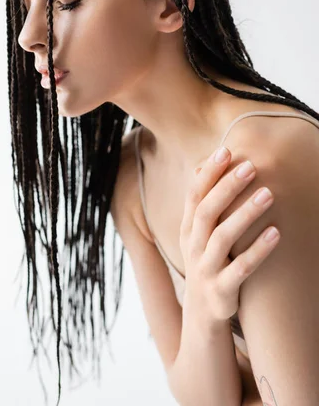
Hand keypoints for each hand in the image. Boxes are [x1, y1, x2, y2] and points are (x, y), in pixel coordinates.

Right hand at [180, 146, 279, 326]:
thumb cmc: (207, 261)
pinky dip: (258, 250)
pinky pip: (240, 269)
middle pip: (206, 212)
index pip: (194, 195)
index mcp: (187, 228)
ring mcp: (205, 268)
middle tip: (250, 166)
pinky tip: (276, 233)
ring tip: (268, 194)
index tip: (226, 151)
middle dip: (227, 187)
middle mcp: (192, 245)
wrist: (201, 312)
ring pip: (222, 237)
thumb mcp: (198, 234)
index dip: (208, 173)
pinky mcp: (221, 290)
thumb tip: (207, 164)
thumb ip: (204, 203)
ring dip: (245, 214)